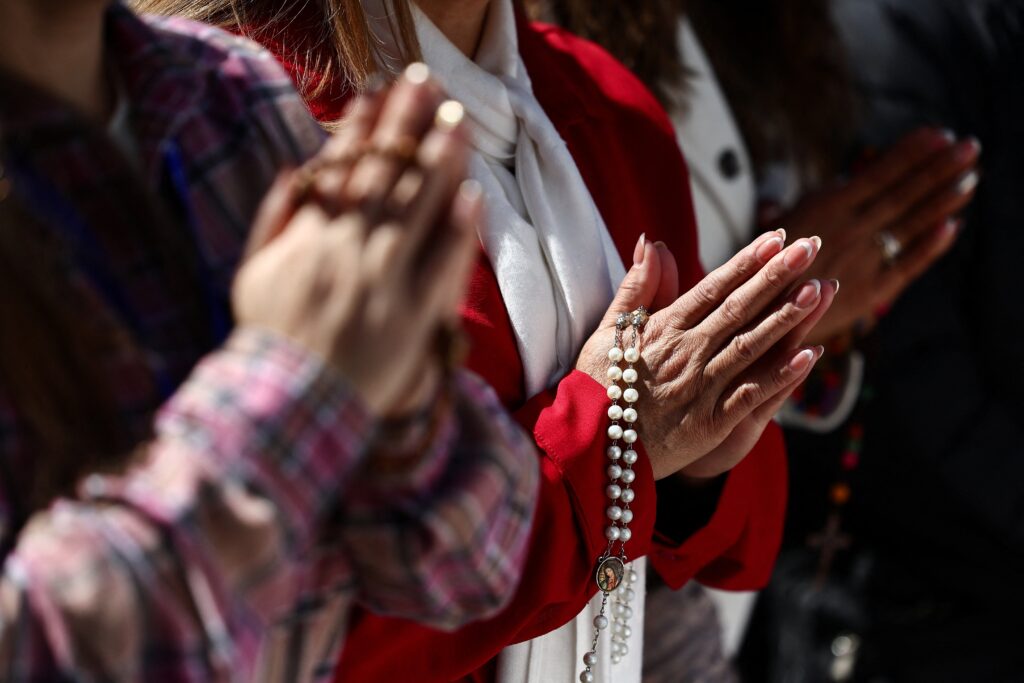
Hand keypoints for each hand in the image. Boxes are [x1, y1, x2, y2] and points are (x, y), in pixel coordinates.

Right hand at [233, 65, 482, 416]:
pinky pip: (441, 266)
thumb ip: (274, 220)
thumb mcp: (252, 273)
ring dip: (440, 161)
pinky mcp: (413, 315)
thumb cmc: (271, 337)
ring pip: (419, 210)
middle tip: (425, 82)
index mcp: (312, 238)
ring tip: (457, 121)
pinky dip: (457, 231)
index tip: (374, 93)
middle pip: (386, 176)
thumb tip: (297, 171)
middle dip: (405, 124)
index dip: (359, 128)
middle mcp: (350, 251)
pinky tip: (472, 196)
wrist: (292, 399)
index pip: (341, 170)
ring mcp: (385, 281)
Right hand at [576, 232, 835, 479]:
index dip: (746, 261)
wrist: (592, 448)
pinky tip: (810, 354)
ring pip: (751, 346)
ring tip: (819, 289)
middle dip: (777, 276)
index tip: (776, 238)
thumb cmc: (598, 385)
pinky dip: (781, 375)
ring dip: (787, 317)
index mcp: (663, 329)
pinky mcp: (712, 423)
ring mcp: (701, 387)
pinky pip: (751, 394)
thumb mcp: (607, 330)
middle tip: (811, 247)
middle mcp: (686, 353)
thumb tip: (651, 242)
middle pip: (739, 309)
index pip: (712, 287)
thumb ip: (635, 287)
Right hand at [776, 127, 976, 341]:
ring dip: (942, 201)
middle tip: (970, 147)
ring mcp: (862, 261)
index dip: (911, 154)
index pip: (879, 174)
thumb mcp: (783, 221)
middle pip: (903, 195)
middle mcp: (850, 231)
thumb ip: (819, 201)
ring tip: (971, 178)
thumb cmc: (764, 265)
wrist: (757, 316)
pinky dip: (930, 246)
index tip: (940, 133)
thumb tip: (844, 181)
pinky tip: (951, 227)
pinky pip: (906, 265)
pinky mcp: (868, 291)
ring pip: (910, 225)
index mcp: (828, 209)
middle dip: (939, 169)